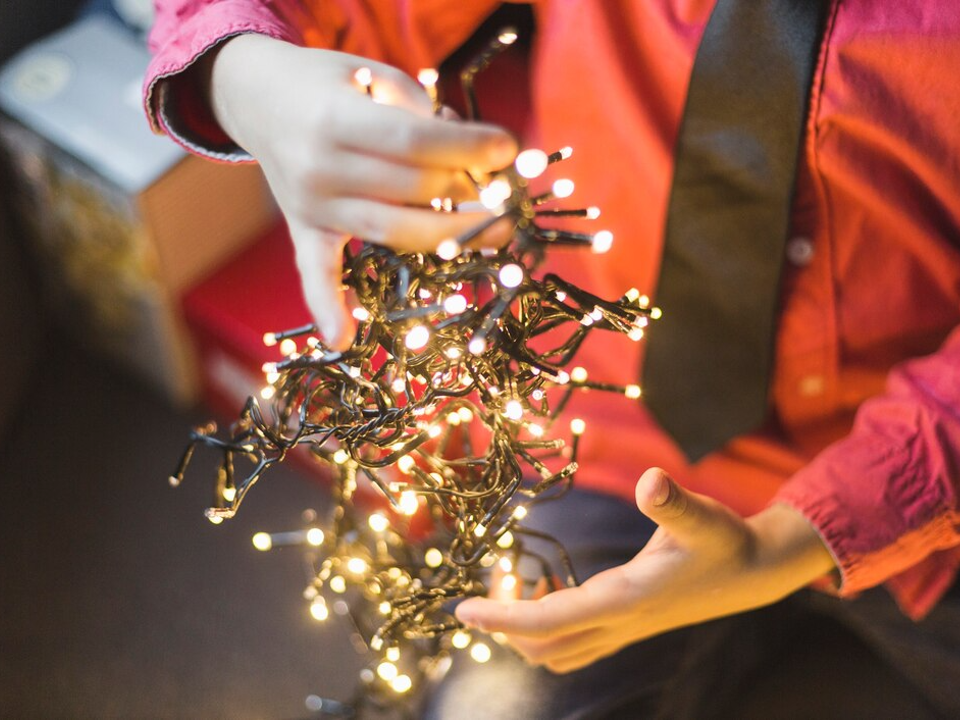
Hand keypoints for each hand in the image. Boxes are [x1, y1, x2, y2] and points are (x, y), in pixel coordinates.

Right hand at [207, 34, 517, 347]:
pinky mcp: (304, 230)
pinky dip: (326, 306)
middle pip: (411, 190)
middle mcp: (319, 169)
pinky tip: (343, 340)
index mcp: (335, 120)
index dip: (466, 148)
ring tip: (499, 234)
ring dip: (450, 236)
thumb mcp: (373, 75)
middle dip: (468, 189)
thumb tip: (475, 157)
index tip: (507, 147)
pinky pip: (315, 273)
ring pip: (391, 231)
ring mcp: (311, 206)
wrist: (259, 97)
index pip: (414, 142)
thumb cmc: (331, 83)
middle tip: (507, 190)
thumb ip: (418, 113)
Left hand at [456, 468, 835, 673]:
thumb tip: (651, 480)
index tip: (463, 610)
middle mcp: (618, 624)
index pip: (549, 621)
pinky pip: (573, 644)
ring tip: (520, 579)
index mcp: (625, 600)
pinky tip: (553, 585)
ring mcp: (622, 631)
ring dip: (525, 628)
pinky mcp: (626, 626)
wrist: (754, 573)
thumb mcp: (703, 517)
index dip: (503, 616)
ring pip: (557, 652)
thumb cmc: (724, 540)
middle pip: (543, 647)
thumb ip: (674, 503)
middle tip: (497, 575)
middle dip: (506, 622)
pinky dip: (547, 626)